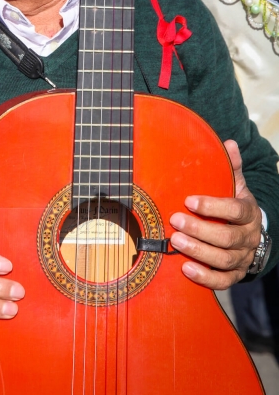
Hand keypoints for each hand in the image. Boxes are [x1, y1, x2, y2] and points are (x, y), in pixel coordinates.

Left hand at [169, 139, 261, 289]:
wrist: (250, 233)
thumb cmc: (235, 205)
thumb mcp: (236, 185)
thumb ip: (232, 167)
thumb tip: (228, 143)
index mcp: (249, 213)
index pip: (235, 210)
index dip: (212, 206)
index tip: (188, 200)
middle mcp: (248, 237)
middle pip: (227, 237)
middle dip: (199, 229)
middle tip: (175, 220)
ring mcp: (243, 258)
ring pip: (224, 259)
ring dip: (199, 251)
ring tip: (176, 241)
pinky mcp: (235, 274)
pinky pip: (223, 281)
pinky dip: (206, 277)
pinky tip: (186, 268)